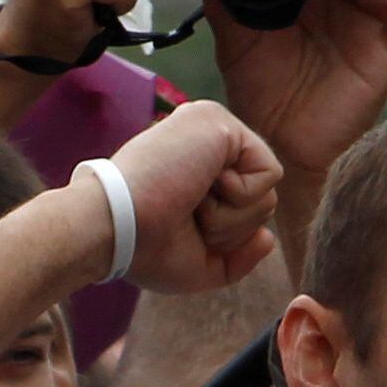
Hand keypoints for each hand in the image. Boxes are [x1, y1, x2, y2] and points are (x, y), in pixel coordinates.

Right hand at [95, 100, 283, 293]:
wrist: (116, 230)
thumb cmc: (146, 250)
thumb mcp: (199, 264)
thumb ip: (237, 257)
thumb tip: (268, 238)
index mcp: (196, 169)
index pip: (243, 210)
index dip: (223, 237)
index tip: (179, 229)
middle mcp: (205, 143)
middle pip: (262, 203)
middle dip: (231, 229)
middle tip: (185, 215)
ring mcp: (212, 127)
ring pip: (268, 194)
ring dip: (230, 217)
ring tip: (188, 200)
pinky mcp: (221, 122)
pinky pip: (270, 174)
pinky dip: (240, 198)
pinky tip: (201, 186)